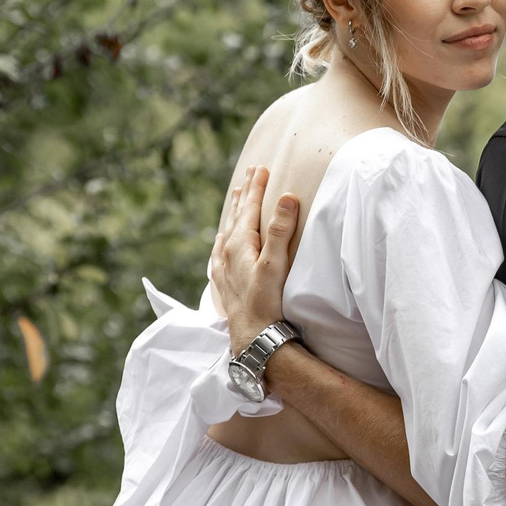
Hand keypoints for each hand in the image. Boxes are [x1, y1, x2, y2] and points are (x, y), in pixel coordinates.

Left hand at [211, 166, 299, 345]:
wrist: (253, 338)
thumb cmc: (267, 302)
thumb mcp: (276, 264)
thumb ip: (280, 230)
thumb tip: (286, 197)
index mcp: (240, 244)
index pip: (249, 207)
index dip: (256, 187)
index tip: (261, 168)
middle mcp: (227, 253)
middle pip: (236, 215)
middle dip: (245, 194)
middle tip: (250, 173)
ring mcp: (223, 269)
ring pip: (227, 231)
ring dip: (234, 213)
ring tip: (236, 198)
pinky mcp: (224, 283)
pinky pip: (220, 252)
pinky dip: (223, 239)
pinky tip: (221, 241)